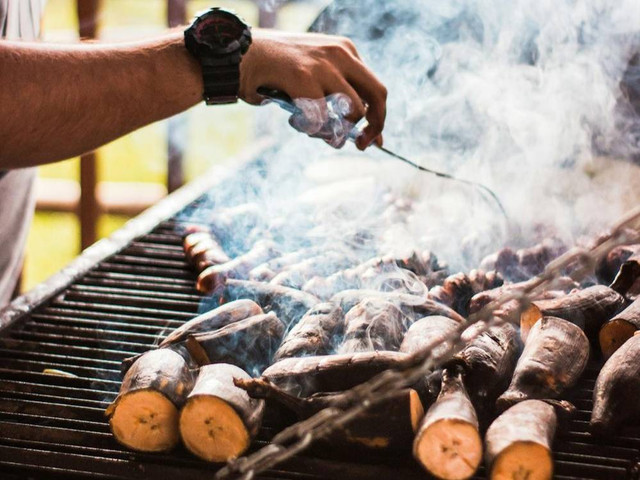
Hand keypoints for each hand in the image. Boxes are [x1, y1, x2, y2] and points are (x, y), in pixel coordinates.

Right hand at [239, 29, 386, 149]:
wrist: (239, 54)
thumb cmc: (273, 70)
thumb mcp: (312, 74)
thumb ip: (334, 95)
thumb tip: (355, 132)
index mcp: (345, 50)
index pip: (375, 87)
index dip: (377, 117)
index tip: (372, 138)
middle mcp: (340, 54)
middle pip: (378, 95)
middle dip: (375, 126)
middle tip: (361, 145)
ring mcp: (324, 65)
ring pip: (353, 111)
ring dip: (337, 132)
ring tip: (315, 132)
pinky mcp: (305, 78)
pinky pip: (323, 120)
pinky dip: (313, 130)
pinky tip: (296, 122)